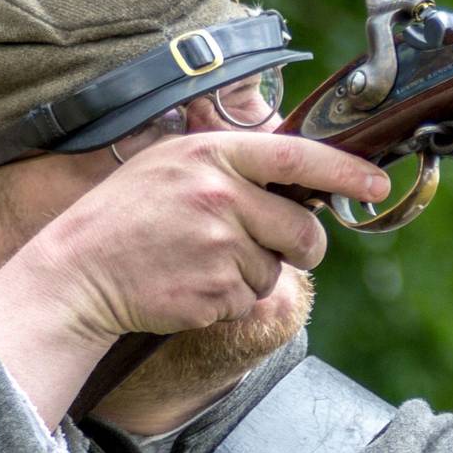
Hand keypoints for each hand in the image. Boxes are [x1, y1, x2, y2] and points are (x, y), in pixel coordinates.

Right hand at [22, 131, 388, 342]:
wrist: (76, 273)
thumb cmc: (126, 216)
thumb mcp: (172, 165)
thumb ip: (232, 165)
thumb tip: (299, 176)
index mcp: (211, 154)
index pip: (298, 156)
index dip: (345, 171)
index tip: (376, 182)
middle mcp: (220, 195)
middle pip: (303, 229)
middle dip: (302, 245)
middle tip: (271, 246)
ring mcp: (218, 245)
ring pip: (275, 268)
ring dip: (251, 272)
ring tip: (199, 259)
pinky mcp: (216, 291)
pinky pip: (250, 297)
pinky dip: (229, 297)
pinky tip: (189, 282)